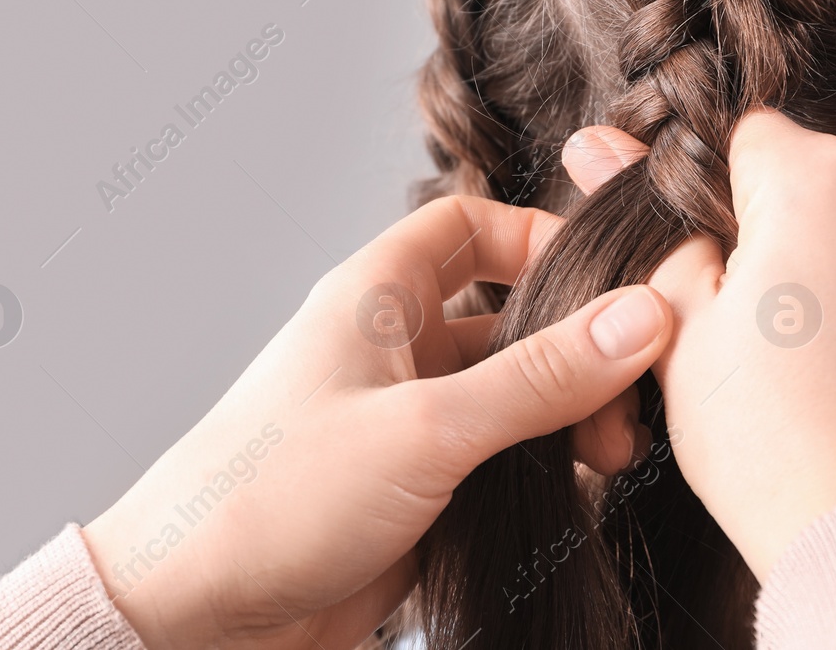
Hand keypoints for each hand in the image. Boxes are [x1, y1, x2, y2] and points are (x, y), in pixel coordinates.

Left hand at [81, 195, 673, 649]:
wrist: (194, 619)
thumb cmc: (272, 499)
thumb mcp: (426, 429)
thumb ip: (540, 377)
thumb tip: (641, 318)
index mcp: (379, 296)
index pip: (473, 226)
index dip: (541, 238)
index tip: (612, 284)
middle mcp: (395, 348)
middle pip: (510, 314)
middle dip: (577, 348)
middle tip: (626, 398)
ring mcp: (407, 421)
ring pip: (513, 394)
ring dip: (567, 416)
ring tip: (610, 457)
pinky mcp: (417, 491)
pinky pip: (500, 461)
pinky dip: (543, 472)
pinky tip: (574, 498)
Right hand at [562, 110, 835, 578]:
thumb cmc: (767, 438)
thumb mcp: (676, 321)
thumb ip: (643, 222)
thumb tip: (596, 145)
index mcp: (819, 178)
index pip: (742, 136)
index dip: (703, 192)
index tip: (689, 250)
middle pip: (801, 181)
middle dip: (760, 231)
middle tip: (726, 321)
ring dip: (813, 270)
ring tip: (782, 361)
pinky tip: (830, 380)